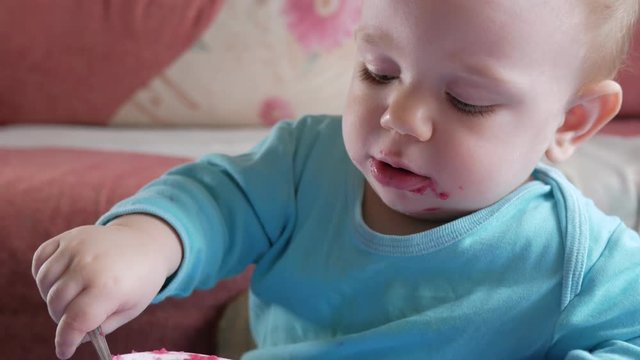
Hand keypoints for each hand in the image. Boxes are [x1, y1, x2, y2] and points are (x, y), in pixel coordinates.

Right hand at [32, 214, 181, 358]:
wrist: (146, 244)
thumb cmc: (140, 280)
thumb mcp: (130, 309)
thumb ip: (101, 327)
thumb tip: (74, 338)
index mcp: (108, 287)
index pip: (75, 321)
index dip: (66, 340)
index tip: (64, 351)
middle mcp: (89, 265)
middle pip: (56, 304)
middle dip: (62, 318)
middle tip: (77, 317)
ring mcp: (76, 247)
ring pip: (44, 284)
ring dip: (52, 297)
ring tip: (71, 298)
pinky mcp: (68, 236)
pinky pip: (40, 261)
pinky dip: (43, 275)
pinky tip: (60, 280)